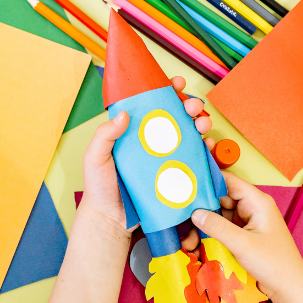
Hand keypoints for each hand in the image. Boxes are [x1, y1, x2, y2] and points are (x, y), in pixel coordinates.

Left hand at [81, 76, 211, 232]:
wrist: (111, 220)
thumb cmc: (99, 186)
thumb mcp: (95, 157)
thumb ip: (105, 135)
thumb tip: (124, 114)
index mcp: (132, 131)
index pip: (151, 104)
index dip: (166, 90)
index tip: (177, 83)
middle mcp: (151, 140)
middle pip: (176, 115)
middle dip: (190, 105)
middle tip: (193, 107)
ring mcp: (165, 156)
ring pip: (189, 133)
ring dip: (201, 123)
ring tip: (203, 125)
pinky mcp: (175, 174)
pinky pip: (194, 158)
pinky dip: (204, 148)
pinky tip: (206, 145)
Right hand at [191, 173, 302, 302]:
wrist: (289, 288)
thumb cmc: (273, 263)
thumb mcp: (242, 244)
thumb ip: (217, 227)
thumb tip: (194, 213)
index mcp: (257, 202)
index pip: (228, 182)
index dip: (207, 182)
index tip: (186, 187)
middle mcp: (252, 208)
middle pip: (220, 199)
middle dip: (201, 210)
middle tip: (182, 221)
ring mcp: (247, 222)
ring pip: (219, 216)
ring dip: (203, 226)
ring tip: (188, 241)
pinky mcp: (244, 235)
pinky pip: (223, 229)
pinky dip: (210, 235)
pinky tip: (197, 246)